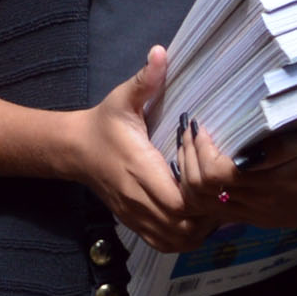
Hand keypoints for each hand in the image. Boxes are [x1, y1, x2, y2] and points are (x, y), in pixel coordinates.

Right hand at [63, 49, 200, 247]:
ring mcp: (135, 214)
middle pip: (183, 226)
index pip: (179, 201)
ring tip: (211, 207)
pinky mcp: (133, 222)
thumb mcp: (123, 98)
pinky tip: (194, 219)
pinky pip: (163, 243)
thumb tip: (160, 52)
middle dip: (208, 216)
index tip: (214, 177)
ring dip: (199, 230)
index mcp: (140, 168)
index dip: (203, 197)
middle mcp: (138, 198)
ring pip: (175, 240)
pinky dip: (183, 238)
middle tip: (222, 193)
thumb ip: (145, 79)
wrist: (74, 149)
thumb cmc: (103, 124)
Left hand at [172, 123, 296, 232]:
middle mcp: (257, 204)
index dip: (200, 148)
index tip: (200, 124)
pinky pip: (216, 212)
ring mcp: (255, 215)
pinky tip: (203, 169)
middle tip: (189, 131)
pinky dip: (201, 191)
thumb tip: (247, 149)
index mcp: (270, 183)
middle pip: (201, 190)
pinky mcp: (257, 220)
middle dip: (188, 158)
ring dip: (190, 175)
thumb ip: (281, 145)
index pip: (215, 173)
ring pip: (203, 205)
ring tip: (192, 147)